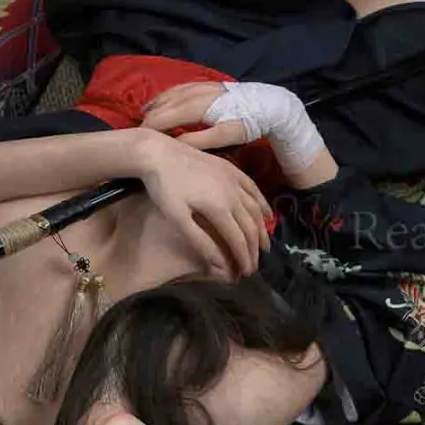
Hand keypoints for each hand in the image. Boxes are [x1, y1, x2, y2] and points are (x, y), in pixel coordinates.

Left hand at [138, 134, 271, 277]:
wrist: (158, 151)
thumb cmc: (163, 187)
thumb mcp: (177, 218)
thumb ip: (200, 242)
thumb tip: (220, 266)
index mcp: (220, 208)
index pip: (239, 239)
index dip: (244, 258)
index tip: (246, 273)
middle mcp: (233, 193)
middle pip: (250, 226)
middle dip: (254, 248)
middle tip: (255, 265)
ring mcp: (233, 179)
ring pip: (255, 208)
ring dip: (261, 228)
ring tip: (264, 245)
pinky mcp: (230, 168)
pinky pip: (252, 188)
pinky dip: (262, 203)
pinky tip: (266, 213)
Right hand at [141, 82, 247, 150]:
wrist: (268, 103)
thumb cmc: (247, 123)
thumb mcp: (225, 136)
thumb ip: (198, 140)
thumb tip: (174, 145)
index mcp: (196, 106)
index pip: (163, 118)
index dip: (149, 130)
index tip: (138, 142)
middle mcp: (193, 92)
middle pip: (163, 105)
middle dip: (148, 119)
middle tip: (137, 134)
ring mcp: (199, 86)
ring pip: (169, 95)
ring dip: (154, 106)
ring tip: (143, 117)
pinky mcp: (205, 83)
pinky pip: (178, 88)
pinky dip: (165, 96)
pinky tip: (163, 101)